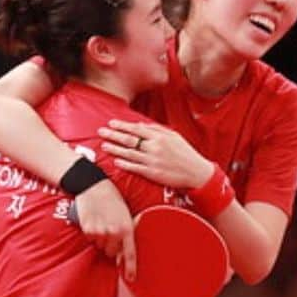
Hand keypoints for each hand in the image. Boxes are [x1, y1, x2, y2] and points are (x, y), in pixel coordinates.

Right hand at [75, 180, 136, 280]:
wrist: (95, 186)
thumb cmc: (113, 200)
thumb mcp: (125, 214)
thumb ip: (126, 232)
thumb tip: (124, 252)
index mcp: (127, 228)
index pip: (130, 253)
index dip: (131, 268)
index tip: (131, 279)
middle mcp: (114, 232)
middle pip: (112, 252)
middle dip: (111, 246)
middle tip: (110, 231)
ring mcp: (100, 232)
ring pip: (100, 246)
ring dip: (101, 238)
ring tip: (102, 222)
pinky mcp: (88, 229)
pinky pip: (90, 239)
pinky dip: (91, 233)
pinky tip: (93, 220)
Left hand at [99, 119, 214, 189]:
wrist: (196, 172)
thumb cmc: (185, 153)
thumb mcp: (174, 136)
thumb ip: (157, 129)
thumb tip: (140, 125)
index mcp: (160, 137)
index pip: (136, 129)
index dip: (122, 125)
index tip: (111, 123)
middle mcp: (155, 147)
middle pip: (129, 139)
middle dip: (113, 135)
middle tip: (100, 131)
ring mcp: (153, 161)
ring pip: (129, 153)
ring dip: (115, 149)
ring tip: (104, 146)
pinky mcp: (152, 173)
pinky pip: (135, 168)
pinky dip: (124, 164)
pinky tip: (115, 161)